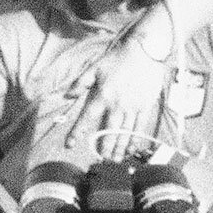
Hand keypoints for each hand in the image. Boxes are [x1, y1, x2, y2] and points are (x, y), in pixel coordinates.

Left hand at [72, 39, 169, 159]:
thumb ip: (81, 83)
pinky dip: (135, 140)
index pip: (86, 118)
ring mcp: (132, 107)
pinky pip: (139, 128)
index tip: (69, 144)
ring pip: (124, 133)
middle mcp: (117, 105)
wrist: (145, 52)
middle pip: (108, 132)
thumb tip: (67, 96)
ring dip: (119, 149)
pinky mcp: (145, 107)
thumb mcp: (95, 67)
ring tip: (115, 160)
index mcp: (102, 95)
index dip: (77, 132)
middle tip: (102, 160)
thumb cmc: (119, 58)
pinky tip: (132, 150)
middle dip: (104, 148)